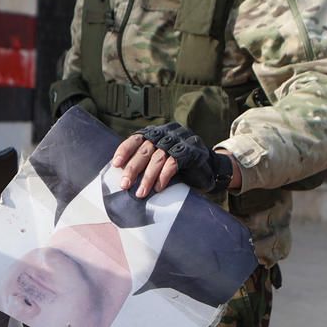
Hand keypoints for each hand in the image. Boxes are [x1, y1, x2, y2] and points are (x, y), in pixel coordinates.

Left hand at [113, 122, 237, 198]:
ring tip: (140, 193)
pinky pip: (173, 163)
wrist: (211, 169)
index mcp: (157, 133)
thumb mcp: (160, 161)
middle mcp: (168, 133)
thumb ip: (146, 162)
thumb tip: (123, 176)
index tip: (115, 164)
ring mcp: (180, 141)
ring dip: (147, 177)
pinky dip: (163, 176)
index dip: (125, 150)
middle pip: (145, 149)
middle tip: (124, 185)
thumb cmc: (181, 167)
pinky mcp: (191, 152)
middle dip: (133, 168)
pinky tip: (158, 188)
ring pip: (158, 158)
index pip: (137, 138)